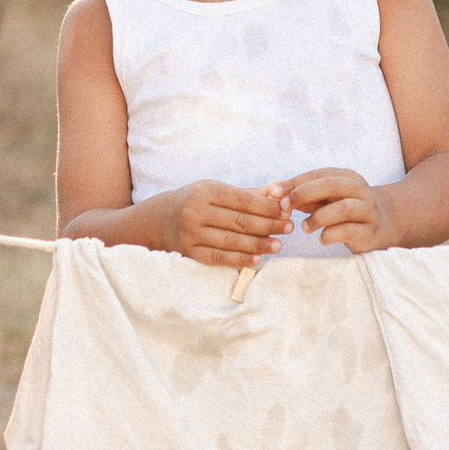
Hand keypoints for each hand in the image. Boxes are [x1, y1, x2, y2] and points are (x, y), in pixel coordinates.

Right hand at [159, 180, 289, 268]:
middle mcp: (195, 211)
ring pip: (232, 241)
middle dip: (268, 225)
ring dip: (258, 244)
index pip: (242, 200)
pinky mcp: (190, 252)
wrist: (160, 219)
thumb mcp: (216, 190)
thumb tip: (279, 192)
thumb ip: (247, 193)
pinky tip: (257, 259)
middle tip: (289, 227)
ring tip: (278, 245)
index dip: (267, 206)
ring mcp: (191, 234)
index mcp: (205, 190)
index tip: (286, 210)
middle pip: (239, 221)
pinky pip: (219, 258)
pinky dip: (240, 259)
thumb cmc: (195, 201)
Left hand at [280, 168, 399, 253]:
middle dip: (304, 194)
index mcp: (348, 177)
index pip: (318, 174)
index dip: (295, 182)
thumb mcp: (327, 198)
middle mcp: (360, 191)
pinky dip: (330, 235)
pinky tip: (321, 239)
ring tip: (304, 227)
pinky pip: (348, 231)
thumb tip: (273, 192)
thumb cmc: (347, 209)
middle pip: (332, 185)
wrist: (386, 223)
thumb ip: (304, 195)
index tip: (273, 192)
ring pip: (343, 208)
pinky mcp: (370, 232)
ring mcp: (368, 211)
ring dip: (317, 217)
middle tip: (284, 207)